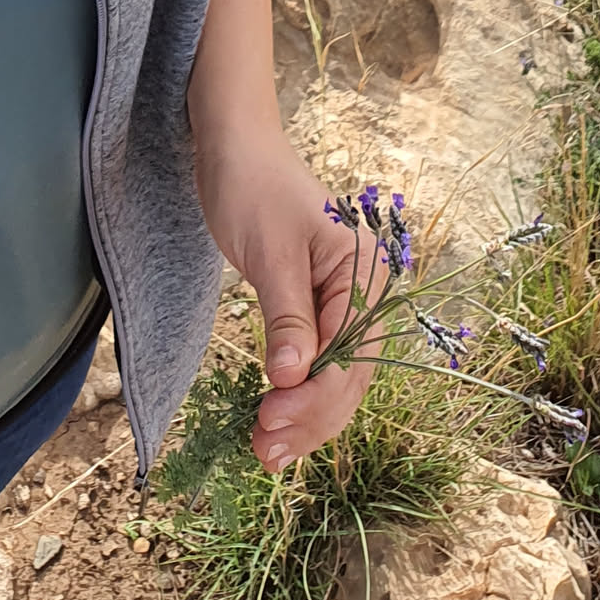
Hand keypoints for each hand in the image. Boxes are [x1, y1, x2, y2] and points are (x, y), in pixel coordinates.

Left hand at [194, 133, 382, 471]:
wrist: (234, 146)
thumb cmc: (252, 186)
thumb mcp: (269, 253)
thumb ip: (286, 318)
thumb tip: (294, 379)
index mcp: (365, 273)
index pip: (350, 357)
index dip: (314, 400)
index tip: (270, 423)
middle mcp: (365, 292)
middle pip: (349, 377)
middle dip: (309, 419)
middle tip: (264, 450)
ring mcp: (344, 302)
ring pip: (336, 380)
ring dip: (305, 418)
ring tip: (266, 452)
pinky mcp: (318, 309)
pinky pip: (319, 364)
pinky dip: (299, 396)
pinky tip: (277, 422)